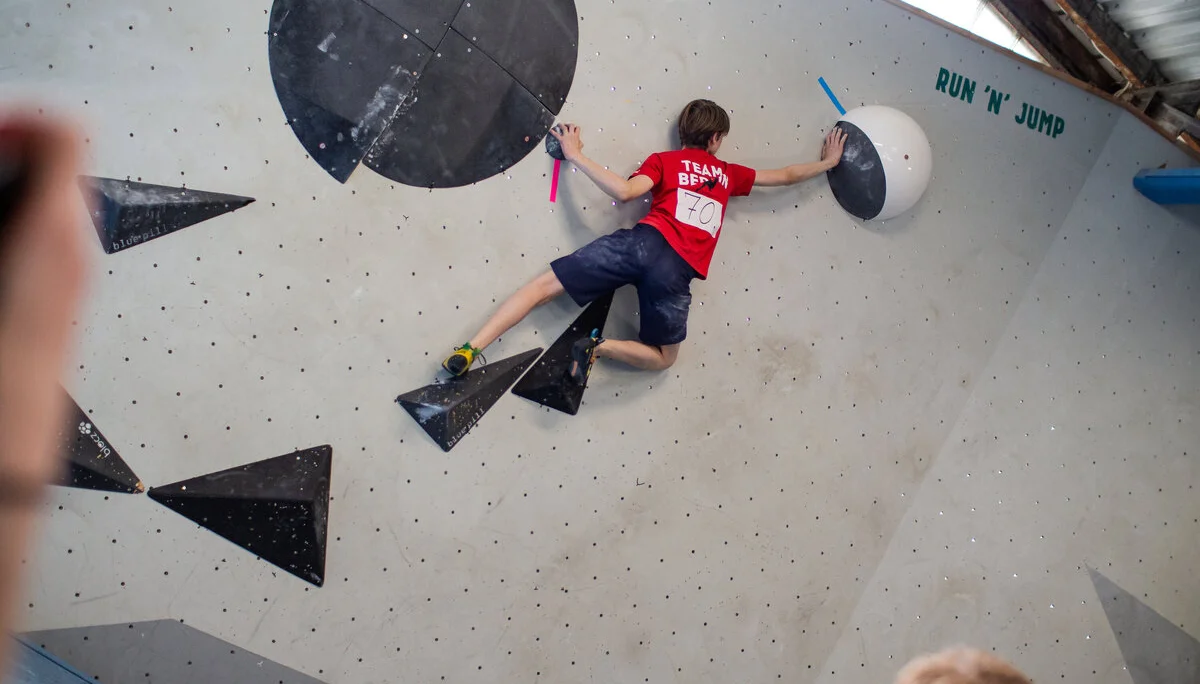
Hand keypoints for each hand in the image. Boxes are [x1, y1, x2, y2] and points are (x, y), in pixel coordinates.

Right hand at [0, 112, 88, 488]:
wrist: (2, 460)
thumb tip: (2, 151)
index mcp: (49, 231)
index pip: (63, 134)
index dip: (19, 120)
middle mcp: (73, 253)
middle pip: (52, 172)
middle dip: (4, 164)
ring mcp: (72, 285)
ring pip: (43, 214)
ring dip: (6, 204)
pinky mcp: (59, 313)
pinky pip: (38, 252)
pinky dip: (12, 238)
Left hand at [549, 123, 584, 161]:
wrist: (574, 155)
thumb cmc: (577, 151)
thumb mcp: (580, 145)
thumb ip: (579, 141)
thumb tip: (579, 142)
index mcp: (576, 136)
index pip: (577, 128)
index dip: (575, 127)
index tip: (573, 127)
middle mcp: (571, 135)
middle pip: (571, 125)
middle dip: (568, 124)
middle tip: (566, 124)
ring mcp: (566, 137)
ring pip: (564, 127)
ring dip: (561, 125)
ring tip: (559, 124)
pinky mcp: (562, 140)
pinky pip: (556, 134)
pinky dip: (553, 132)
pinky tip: (551, 130)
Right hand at [821, 126, 847, 168]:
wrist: (829, 161)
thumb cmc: (826, 159)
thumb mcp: (823, 153)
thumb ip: (824, 149)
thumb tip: (824, 146)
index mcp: (827, 146)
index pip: (828, 138)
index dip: (829, 134)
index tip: (831, 132)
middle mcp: (831, 144)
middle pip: (832, 136)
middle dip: (834, 131)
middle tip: (836, 128)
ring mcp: (835, 145)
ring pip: (837, 137)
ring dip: (839, 132)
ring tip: (840, 129)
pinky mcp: (839, 147)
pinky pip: (842, 141)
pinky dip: (844, 137)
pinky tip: (846, 135)